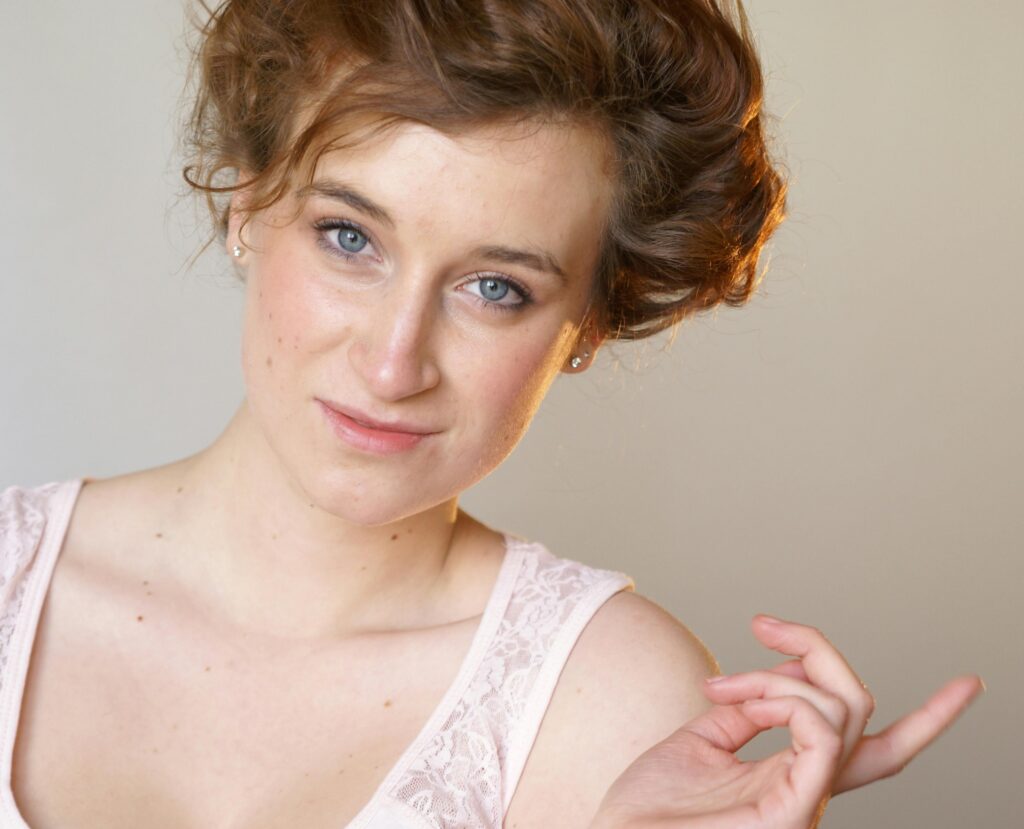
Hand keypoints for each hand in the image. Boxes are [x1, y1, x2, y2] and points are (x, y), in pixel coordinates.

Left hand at [589, 615, 983, 828]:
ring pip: (841, 710)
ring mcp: (805, 802)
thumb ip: (749, 709)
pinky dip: (785, 700)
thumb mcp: (704, 740)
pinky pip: (822, 737)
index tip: (968, 683)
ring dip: (778, 676)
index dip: (929, 719)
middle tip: (765, 624)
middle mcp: (810, 787)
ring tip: (721, 691)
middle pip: (858, 707)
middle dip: (818, 649)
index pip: (879, 747)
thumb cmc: (652, 802)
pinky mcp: (791, 812)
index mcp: (794, 774)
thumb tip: (785, 673)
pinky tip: (740, 704)